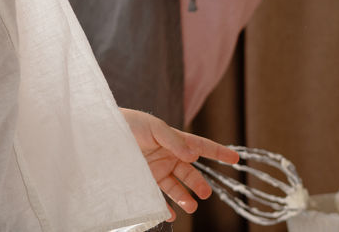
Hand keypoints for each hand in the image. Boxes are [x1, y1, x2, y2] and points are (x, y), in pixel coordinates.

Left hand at [121, 107, 238, 219]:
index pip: (201, 147)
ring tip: (190, 206)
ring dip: (185, 198)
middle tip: (204, 194)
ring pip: (177, 188)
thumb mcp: (154, 128)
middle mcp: (168, 157)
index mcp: (175, 141)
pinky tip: (170, 214)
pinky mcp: (144, 181)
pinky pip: (158, 197)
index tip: (236, 158)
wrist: (102, 132)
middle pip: (191, 173)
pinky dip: (165, 207)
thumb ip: (174, 141)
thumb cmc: (129, 124)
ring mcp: (156, 170)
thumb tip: (193, 156)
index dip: (218, 152)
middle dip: (200, 184)